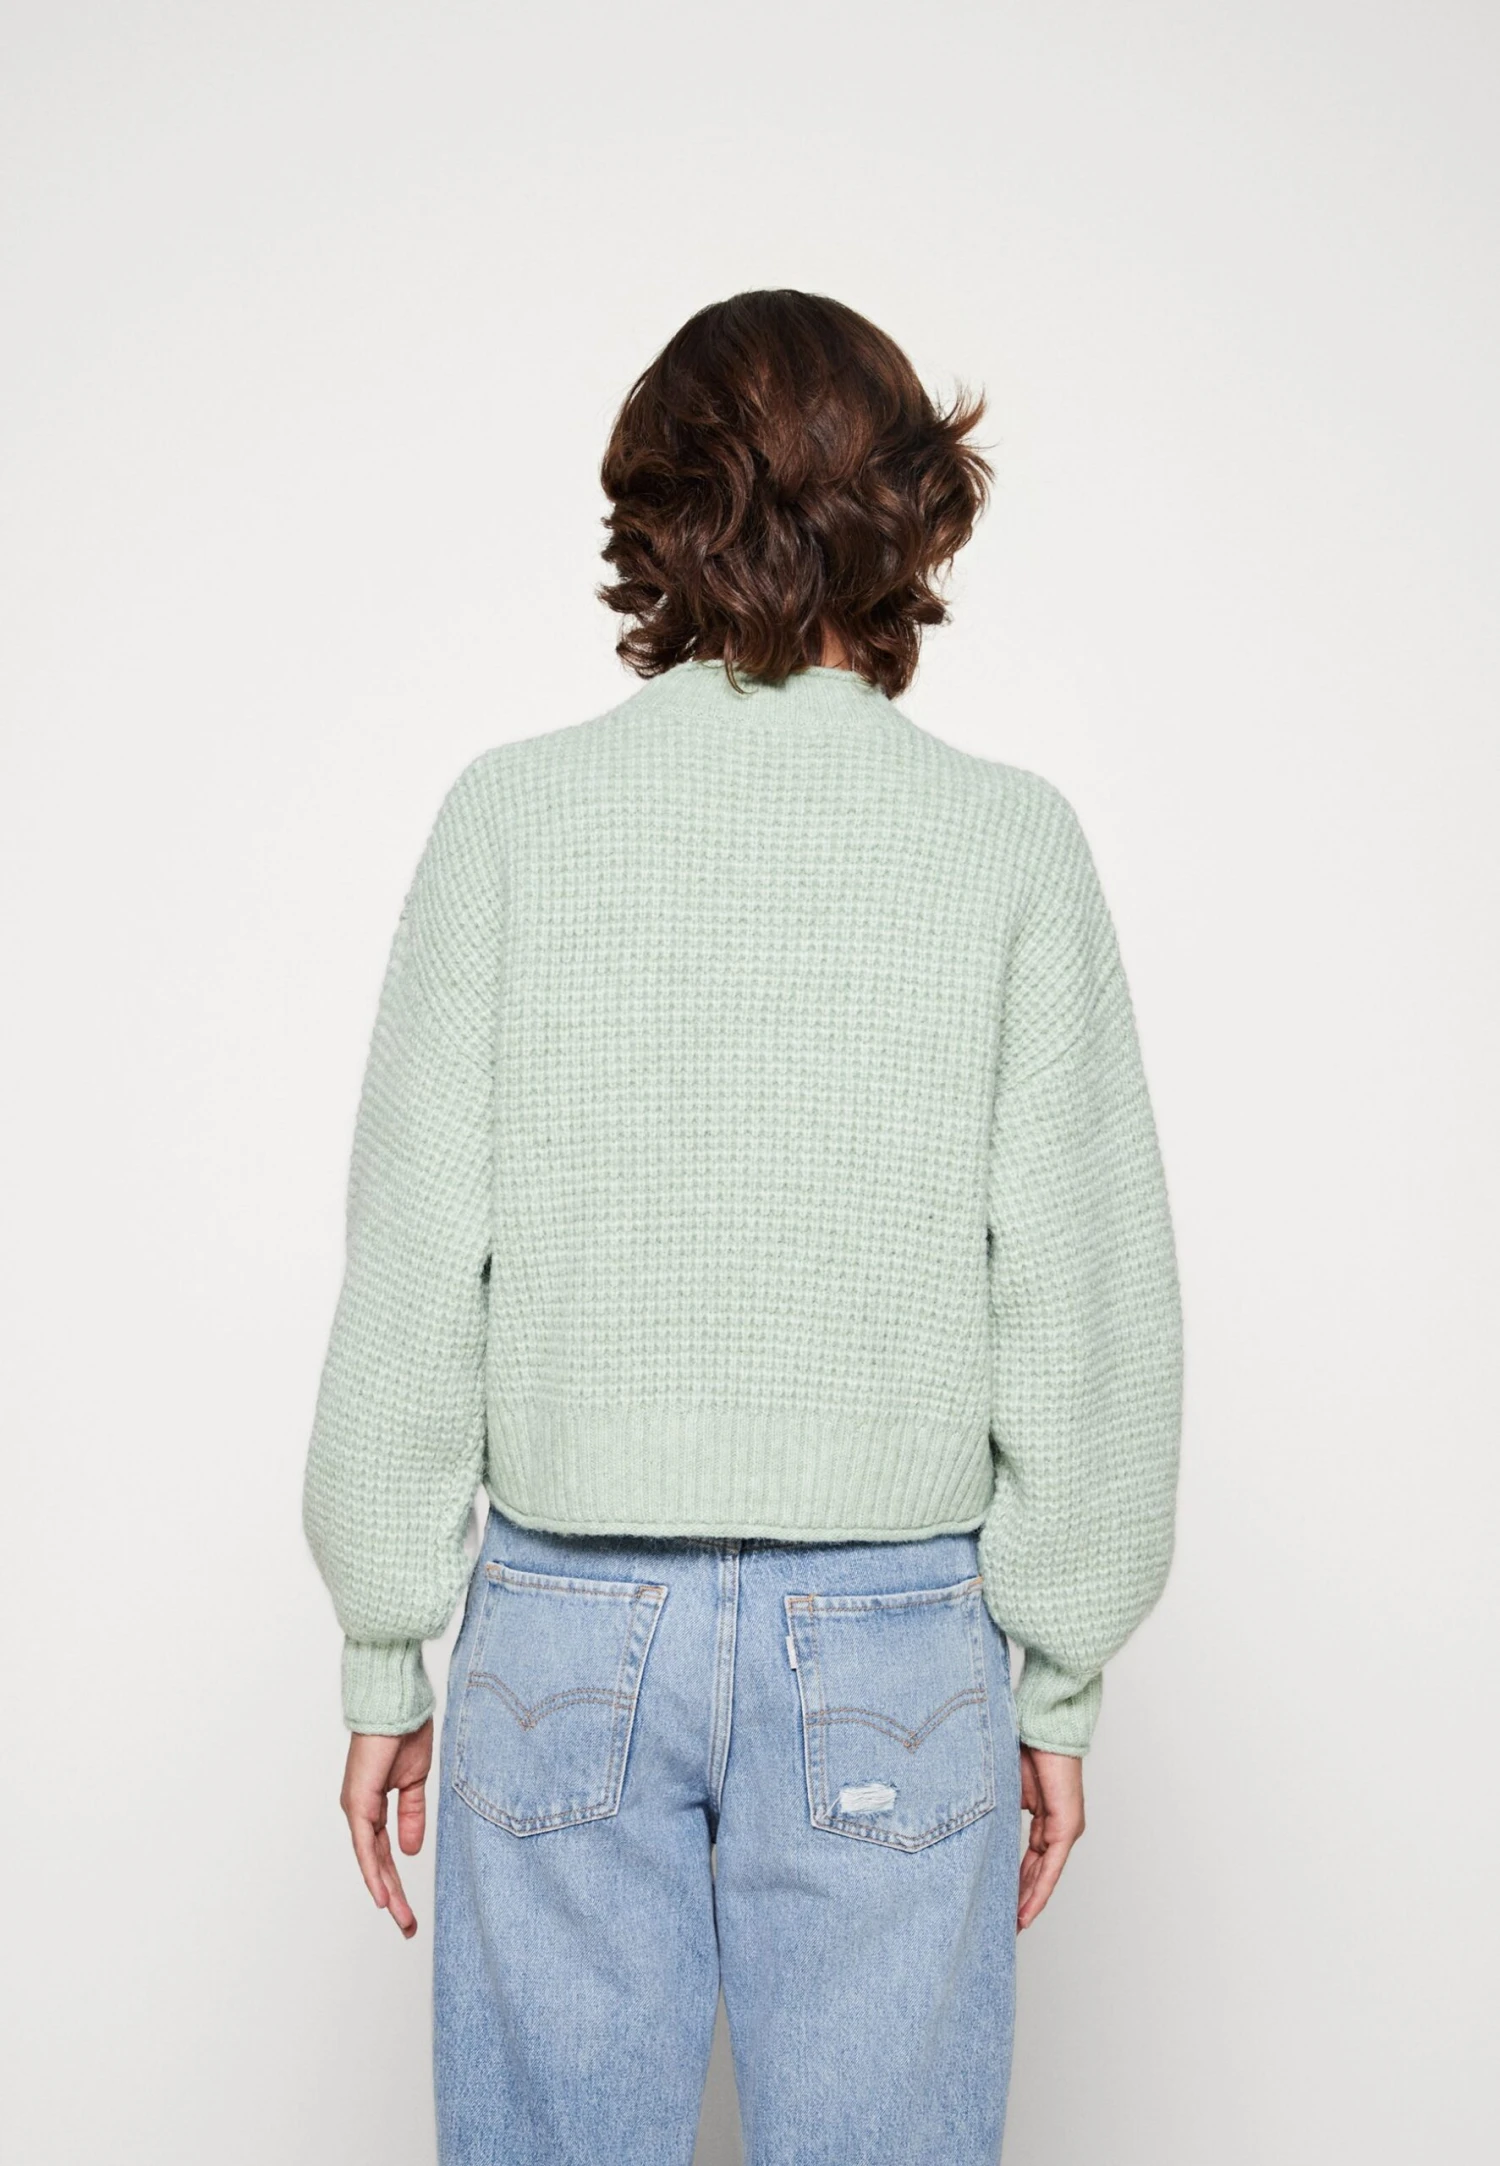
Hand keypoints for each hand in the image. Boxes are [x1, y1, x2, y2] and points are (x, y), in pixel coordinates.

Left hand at [340, 1720, 433, 1937]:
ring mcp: (356, 1807)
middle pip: (375, 1864)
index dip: (395, 1883)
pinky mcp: (358, 1801)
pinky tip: (380, 1894)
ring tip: (401, 1918)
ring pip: (369, 1860)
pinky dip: (371, 1870)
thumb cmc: (404, 1732)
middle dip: (393, 1897)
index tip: (408, 1911)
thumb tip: (410, 1852)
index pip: (383, 1854)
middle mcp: (360, 1811)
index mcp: (373, 1807)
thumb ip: (411, 1816)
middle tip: (407, 1927)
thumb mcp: (415, 1782)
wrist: (397, 1703)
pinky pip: (364, 1843)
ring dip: (387, 1891)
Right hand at [1017, 1744, 1084, 1928]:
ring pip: (1045, 1876)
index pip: (1031, 1862)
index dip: (1017, 1885)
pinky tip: (1026, 1911)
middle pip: (1038, 1874)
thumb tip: (979, 1832)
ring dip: (1028, 1902)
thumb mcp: (1005, 1791)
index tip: (1002, 1906)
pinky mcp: (1067, 1828)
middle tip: (1007, 1927)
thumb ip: (999, 1815)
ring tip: (1014, 1928)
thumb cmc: (1025, 1749)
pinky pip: (1051, 1867)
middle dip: (1021, 1901)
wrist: (1044, 1728)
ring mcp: (1066, 1830)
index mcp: (1046, 1820)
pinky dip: (1039, 1890)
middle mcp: (1059, 1829)